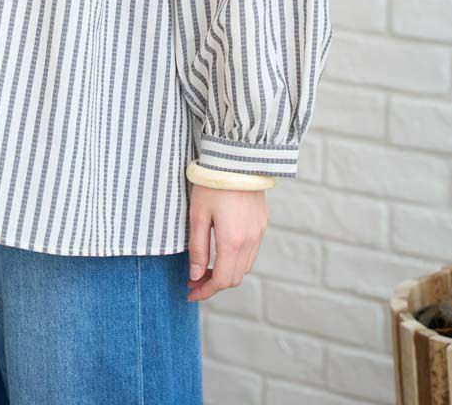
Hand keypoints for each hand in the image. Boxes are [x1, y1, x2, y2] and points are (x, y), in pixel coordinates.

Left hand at [186, 182, 267, 301]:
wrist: (238, 158)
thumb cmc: (213, 183)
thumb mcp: (198, 214)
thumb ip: (197, 247)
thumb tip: (194, 274)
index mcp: (233, 241)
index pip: (220, 280)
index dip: (204, 291)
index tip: (189, 292)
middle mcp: (250, 241)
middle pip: (234, 278)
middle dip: (213, 284)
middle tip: (193, 279)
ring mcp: (259, 233)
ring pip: (244, 267)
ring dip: (226, 272)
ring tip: (205, 267)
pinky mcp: (262, 224)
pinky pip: (251, 252)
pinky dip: (236, 259)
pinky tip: (221, 251)